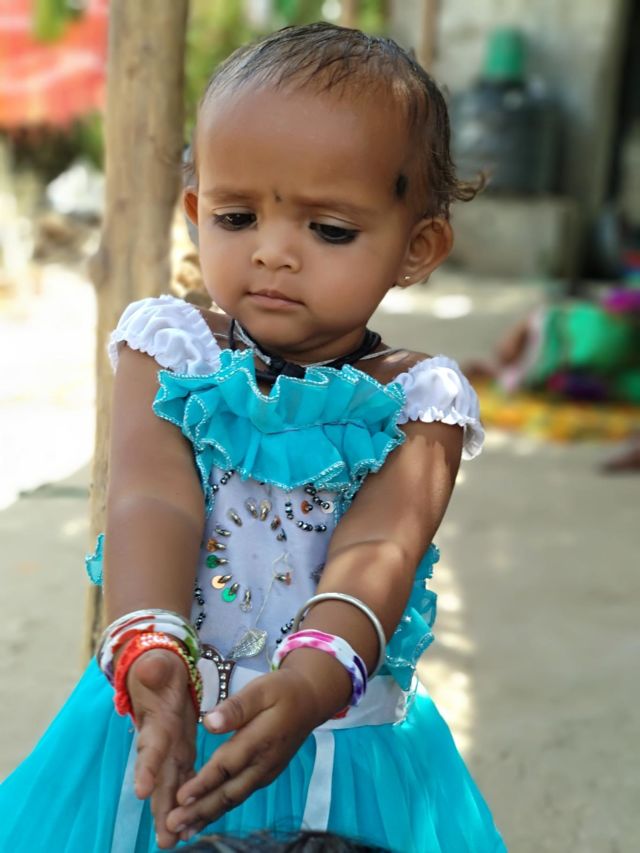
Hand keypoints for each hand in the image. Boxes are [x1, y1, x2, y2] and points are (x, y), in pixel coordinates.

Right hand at [127, 649, 196, 848]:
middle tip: (165, 838)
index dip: (146, 768)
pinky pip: (183, 780)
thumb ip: (154, 669)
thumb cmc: (156, 667)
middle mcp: (158, 742)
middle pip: (158, 778)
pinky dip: (186, 801)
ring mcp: (168, 750)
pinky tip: (190, 825)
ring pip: (169, 786)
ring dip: (171, 813)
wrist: (155, 671)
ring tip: (173, 842)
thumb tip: (149, 669)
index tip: (141, 791)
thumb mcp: (157, 664)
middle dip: (160, 807)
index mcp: (154, 721)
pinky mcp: (180, 752)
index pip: (150, 747)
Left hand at [165, 667, 326, 841]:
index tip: (180, 797)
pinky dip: (219, 810)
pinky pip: (239, 795)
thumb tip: (209, 722)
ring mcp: (265, 772)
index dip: (204, 783)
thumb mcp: (262, 689)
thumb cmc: (283, 690)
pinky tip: (202, 818)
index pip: (227, 766)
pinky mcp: (264, 775)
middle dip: (199, 810)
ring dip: (207, 815)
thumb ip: (237, 707)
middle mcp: (263, 763)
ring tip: (181, 831)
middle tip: (172, 824)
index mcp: (260, 740)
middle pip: (228, 792)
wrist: (311, 701)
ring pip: (233, 799)